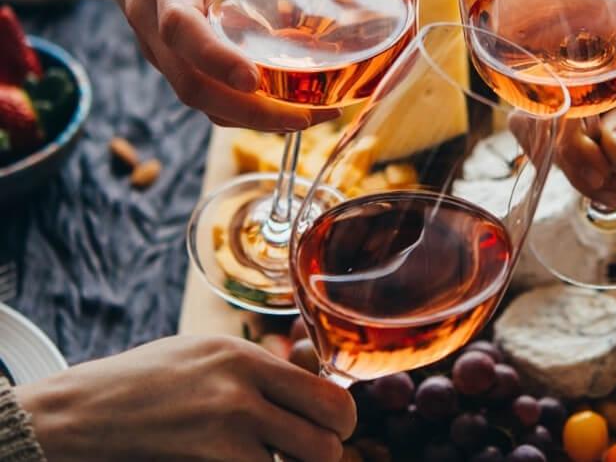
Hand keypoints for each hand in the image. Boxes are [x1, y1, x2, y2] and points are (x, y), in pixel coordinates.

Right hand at [15, 335, 354, 461]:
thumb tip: (314, 388)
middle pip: (327, 440)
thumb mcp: (209, 354)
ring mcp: (224, 431)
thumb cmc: (148, 381)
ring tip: (275, 457)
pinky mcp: (208, 460)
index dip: (342, 421)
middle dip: (327, 454)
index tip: (333, 428)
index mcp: (248, 360)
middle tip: (311, 453)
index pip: (330, 397)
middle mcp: (243, 393)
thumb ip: (262, 371)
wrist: (84, 412)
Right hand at [93, 0, 382, 130]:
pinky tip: (286, 108)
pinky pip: (201, 96)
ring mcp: (157, 48)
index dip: (215, 57)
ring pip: (197, 98)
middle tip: (313, 115)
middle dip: (252, 112)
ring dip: (252, 119)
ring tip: (313, 116)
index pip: (181, 25)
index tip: (254, 79)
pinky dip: (241, 110)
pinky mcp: (169, 61)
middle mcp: (154, 20)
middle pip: (192, 84)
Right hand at [558, 0, 615, 204]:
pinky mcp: (592, 102)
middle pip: (537, 110)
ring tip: (614, 193)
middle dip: (565, 159)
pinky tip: (612, 180)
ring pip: (547, 130)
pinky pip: (569, 136)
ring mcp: (581, 80)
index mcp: (594, 27)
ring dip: (573, 168)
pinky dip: (583, 164)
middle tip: (609, 190)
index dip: (565, 133)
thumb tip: (605, 149)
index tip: (602, 167)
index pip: (551, 85)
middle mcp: (576, 51)